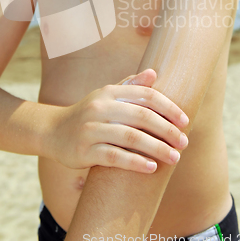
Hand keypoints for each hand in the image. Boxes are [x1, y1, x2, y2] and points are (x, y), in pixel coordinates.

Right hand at [45, 69, 188, 172]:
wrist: (53, 131)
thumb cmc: (88, 113)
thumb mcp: (105, 96)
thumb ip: (129, 86)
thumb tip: (153, 73)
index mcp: (109, 92)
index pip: (146, 95)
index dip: (169, 107)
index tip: (185, 120)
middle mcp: (99, 107)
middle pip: (141, 116)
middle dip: (167, 130)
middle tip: (184, 142)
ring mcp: (90, 129)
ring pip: (131, 137)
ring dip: (157, 148)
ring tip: (174, 158)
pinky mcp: (84, 151)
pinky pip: (115, 157)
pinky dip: (136, 162)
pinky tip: (152, 167)